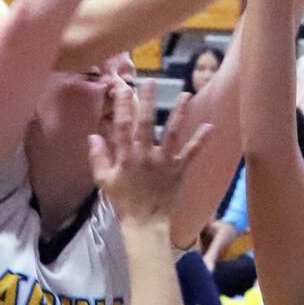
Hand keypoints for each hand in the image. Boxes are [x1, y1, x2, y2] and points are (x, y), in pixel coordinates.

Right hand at [88, 80, 212, 225]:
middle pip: (146, 123)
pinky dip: (200, 140)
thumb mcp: (104, 181)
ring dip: (178, 114)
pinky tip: (210, 126)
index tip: (122, 88)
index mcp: (126, 156)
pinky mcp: (179, 170)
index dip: (121, 105)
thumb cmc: (124, 201)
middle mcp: (145, 155)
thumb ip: (98, 157)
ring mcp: (163, 162)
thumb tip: (93, 136)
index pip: (122, 126)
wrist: (145, 223)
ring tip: (185, 95)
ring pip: (171, 133)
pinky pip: (191, 153)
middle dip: (148, 101)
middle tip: (151, 82)